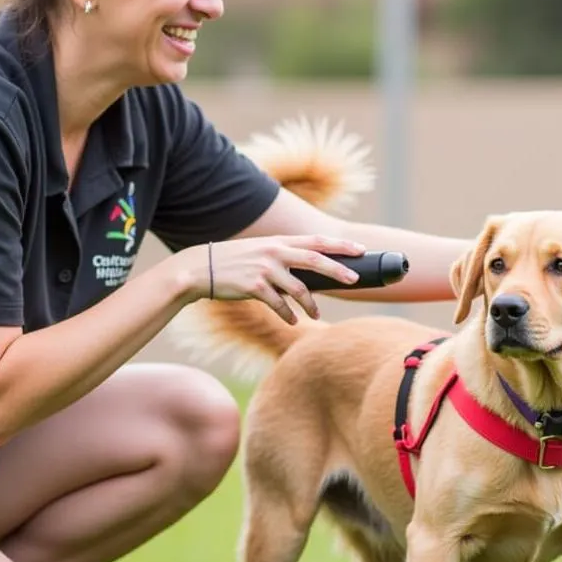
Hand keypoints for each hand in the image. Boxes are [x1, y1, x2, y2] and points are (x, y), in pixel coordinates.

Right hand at [172, 235, 365, 323]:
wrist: (201, 268)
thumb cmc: (234, 262)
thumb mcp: (260, 251)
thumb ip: (283, 257)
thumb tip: (309, 275)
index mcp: (279, 241)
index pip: (316, 241)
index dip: (339, 246)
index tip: (360, 250)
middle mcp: (275, 252)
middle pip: (315, 260)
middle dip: (338, 271)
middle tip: (354, 281)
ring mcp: (265, 269)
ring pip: (299, 289)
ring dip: (311, 305)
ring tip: (315, 315)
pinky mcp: (254, 287)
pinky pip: (279, 305)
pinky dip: (288, 315)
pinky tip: (292, 320)